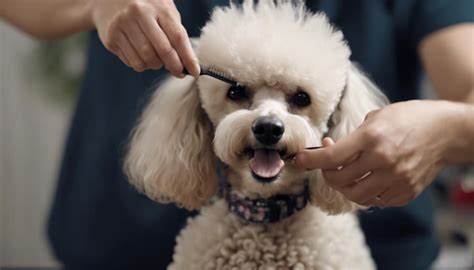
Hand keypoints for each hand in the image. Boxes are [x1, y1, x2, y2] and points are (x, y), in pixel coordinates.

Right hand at [91, 0, 198, 75]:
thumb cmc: (146, 6)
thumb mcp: (163, 10)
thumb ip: (175, 33)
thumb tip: (186, 64)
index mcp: (157, 7)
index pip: (177, 37)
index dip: (188, 57)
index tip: (195, 72)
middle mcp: (138, 13)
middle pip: (162, 50)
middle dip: (174, 65)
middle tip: (179, 72)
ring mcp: (122, 25)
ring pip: (145, 59)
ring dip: (155, 65)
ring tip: (157, 59)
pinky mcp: (110, 38)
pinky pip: (132, 62)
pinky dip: (141, 65)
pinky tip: (142, 56)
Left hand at [295, 100, 465, 206]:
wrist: (446, 132)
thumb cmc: (410, 118)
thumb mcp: (377, 116)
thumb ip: (352, 136)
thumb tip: (329, 148)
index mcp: (372, 138)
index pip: (331, 157)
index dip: (310, 160)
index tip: (299, 160)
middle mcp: (382, 161)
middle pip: (339, 179)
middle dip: (326, 173)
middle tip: (327, 165)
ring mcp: (395, 179)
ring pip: (354, 195)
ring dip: (343, 186)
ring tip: (345, 174)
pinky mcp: (405, 192)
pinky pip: (375, 201)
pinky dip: (365, 192)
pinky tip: (366, 179)